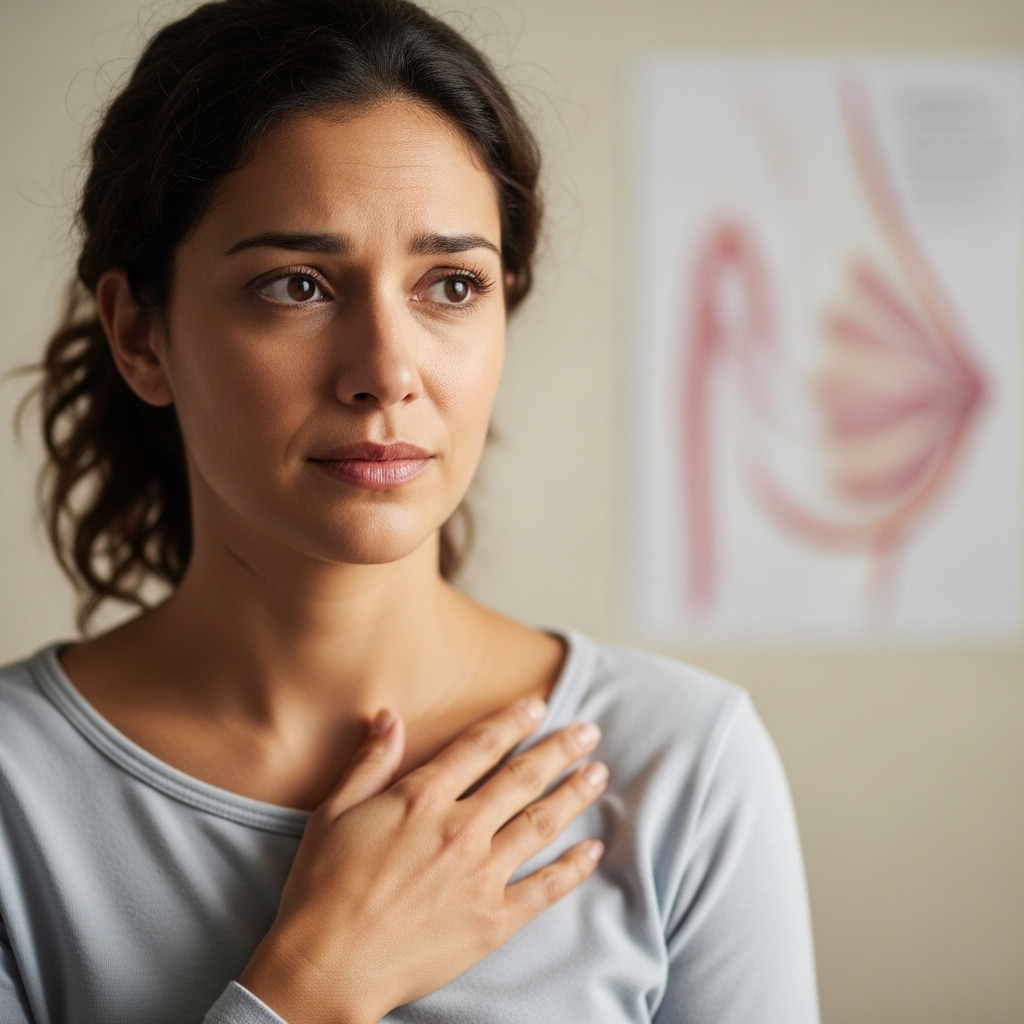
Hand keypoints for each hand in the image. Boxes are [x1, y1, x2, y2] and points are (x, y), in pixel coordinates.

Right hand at [238, 697, 607, 1023]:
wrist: (325, 967)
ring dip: (575, 795)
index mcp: (422, 797)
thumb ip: (370, 761)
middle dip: (560, 749)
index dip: (513, 720)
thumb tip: (388, 716)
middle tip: (589, 731)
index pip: (480, 746)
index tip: (539, 704)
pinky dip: (573, 868)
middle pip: (523, 777)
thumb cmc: (322, 888)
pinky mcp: (492, 921)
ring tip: (599, 773)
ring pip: (541, 823)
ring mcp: (481, 875)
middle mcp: (460, 828)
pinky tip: (593, 850)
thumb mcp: (334, 811)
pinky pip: (544, 888)